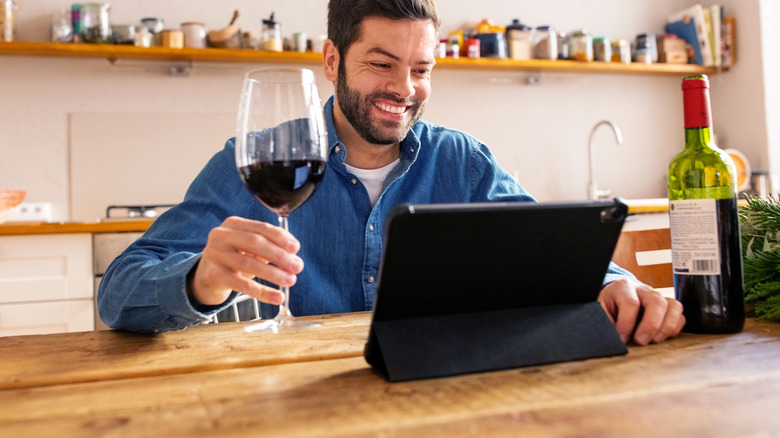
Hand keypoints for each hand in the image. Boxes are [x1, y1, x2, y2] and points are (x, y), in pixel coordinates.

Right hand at [189, 216, 303, 306]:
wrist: (206, 277)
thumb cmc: (234, 258)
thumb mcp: (250, 248)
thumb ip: (270, 246)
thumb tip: (294, 255)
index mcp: (233, 224)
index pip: (261, 228)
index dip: (280, 237)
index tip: (296, 248)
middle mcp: (221, 236)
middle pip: (255, 243)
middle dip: (279, 256)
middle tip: (297, 267)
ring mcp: (215, 255)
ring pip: (249, 263)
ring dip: (273, 274)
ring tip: (291, 281)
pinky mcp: (213, 275)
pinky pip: (242, 285)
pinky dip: (263, 292)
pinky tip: (277, 297)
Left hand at [598, 278, 684, 344]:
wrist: (615, 296)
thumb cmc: (608, 305)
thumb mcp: (600, 309)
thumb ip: (605, 322)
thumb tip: (613, 339)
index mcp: (623, 287)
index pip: (630, 303)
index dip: (627, 323)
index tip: (622, 338)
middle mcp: (643, 290)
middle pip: (656, 302)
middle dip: (651, 325)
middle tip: (641, 341)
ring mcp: (658, 296)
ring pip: (673, 306)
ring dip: (667, 326)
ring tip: (655, 340)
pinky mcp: (667, 306)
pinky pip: (680, 314)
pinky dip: (675, 327)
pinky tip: (662, 336)